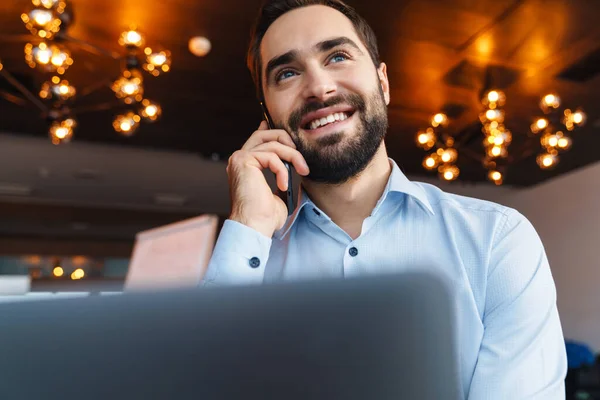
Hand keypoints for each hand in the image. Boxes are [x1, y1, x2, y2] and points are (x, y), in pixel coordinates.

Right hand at [227, 121, 309, 237]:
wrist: (254, 226)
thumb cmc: (265, 217)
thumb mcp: (280, 193)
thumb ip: (282, 176)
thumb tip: (293, 167)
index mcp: (245, 165)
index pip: (259, 139)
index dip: (272, 130)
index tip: (288, 134)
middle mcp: (239, 159)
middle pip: (266, 134)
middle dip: (288, 142)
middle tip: (302, 161)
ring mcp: (239, 158)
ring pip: (273, 144)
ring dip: (293, 157)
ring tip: (302, 172)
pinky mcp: (243, 161)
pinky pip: (272, 155)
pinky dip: (282, 169)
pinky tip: (283, 184)